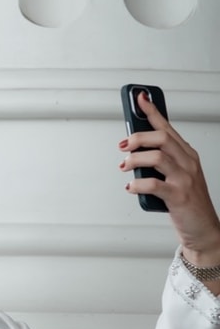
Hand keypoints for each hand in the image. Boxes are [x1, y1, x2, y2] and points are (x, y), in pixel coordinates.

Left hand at [120, 91, 219, 276]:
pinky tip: (131, 187)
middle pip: (161, 138)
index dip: (153, 111)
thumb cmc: (187, 202)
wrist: (204, 230)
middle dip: (138, 138)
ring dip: (135, 160)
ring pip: (157, 157)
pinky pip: (154, 185)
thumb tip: (134, 150)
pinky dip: (138, 184)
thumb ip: (160, 162)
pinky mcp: (179, 197)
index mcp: (187, 155)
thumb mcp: (177, 176)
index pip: (168, 127)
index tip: (139, 98)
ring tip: (125, 167)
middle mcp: (188, 164)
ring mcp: (185, 179)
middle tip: (124, 146)